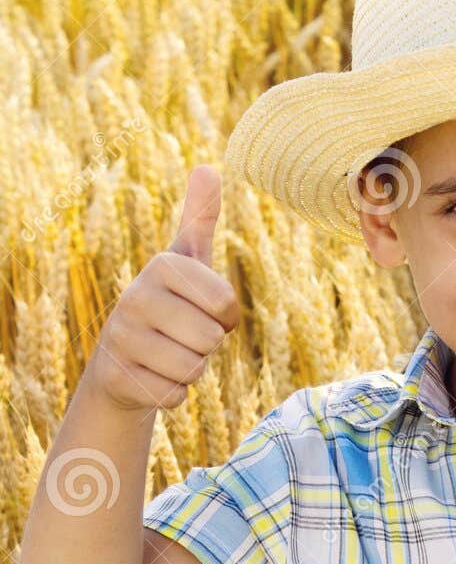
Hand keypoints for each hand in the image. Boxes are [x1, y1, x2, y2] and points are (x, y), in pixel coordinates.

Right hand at [85, 164, 240, 412]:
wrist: (122, 358)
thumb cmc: (169, 305)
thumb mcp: (186, 262)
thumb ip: (199, 218)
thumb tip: (208, 167)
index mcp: (162, 266)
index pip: (225, 303)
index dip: (226, 318)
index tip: (205, 311)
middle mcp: (136, 297)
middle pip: (210, 340)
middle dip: (206, 346)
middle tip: (182, 335)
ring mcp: (124, 339)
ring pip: (194, 370)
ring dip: (191, 370)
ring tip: (168, 354)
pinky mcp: (121, 378)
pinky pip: (175, 396)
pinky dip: (173, 394)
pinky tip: (153, 376)